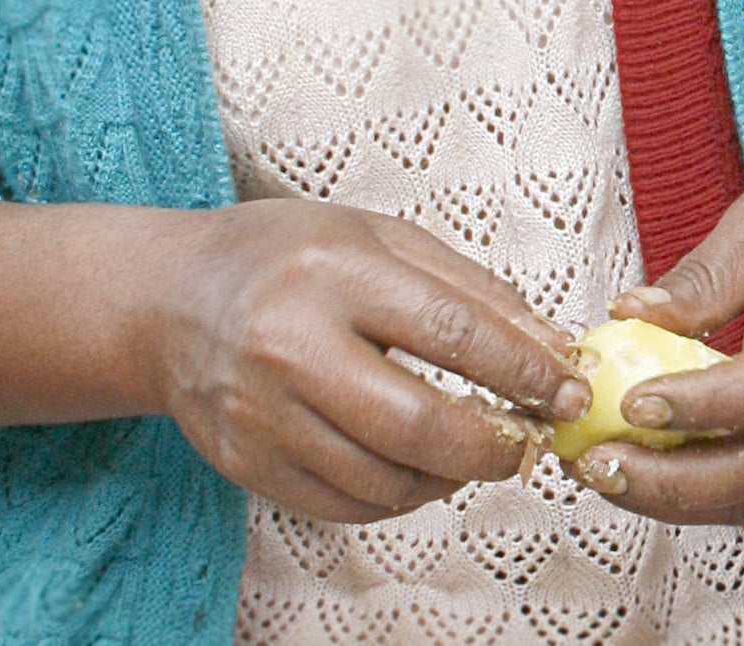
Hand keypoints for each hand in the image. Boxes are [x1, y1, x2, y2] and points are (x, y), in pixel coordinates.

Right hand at [155, 201, 588, 521]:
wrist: (174, 297)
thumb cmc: (294, 256)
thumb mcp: (386, 239)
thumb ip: (475, 290)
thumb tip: (552, 348)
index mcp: (335, 272)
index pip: (453, 332)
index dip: (525, 370)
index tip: (570, 391)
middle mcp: (288, 345)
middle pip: (416, 424)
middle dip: (493, 444)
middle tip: (531, 442)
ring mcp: (257, 412)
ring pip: (381, 477)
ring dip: (450, 477)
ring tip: (478, 451)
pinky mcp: (241, 463)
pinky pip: (341, 504)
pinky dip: (398, 497)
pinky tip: (422, 468)